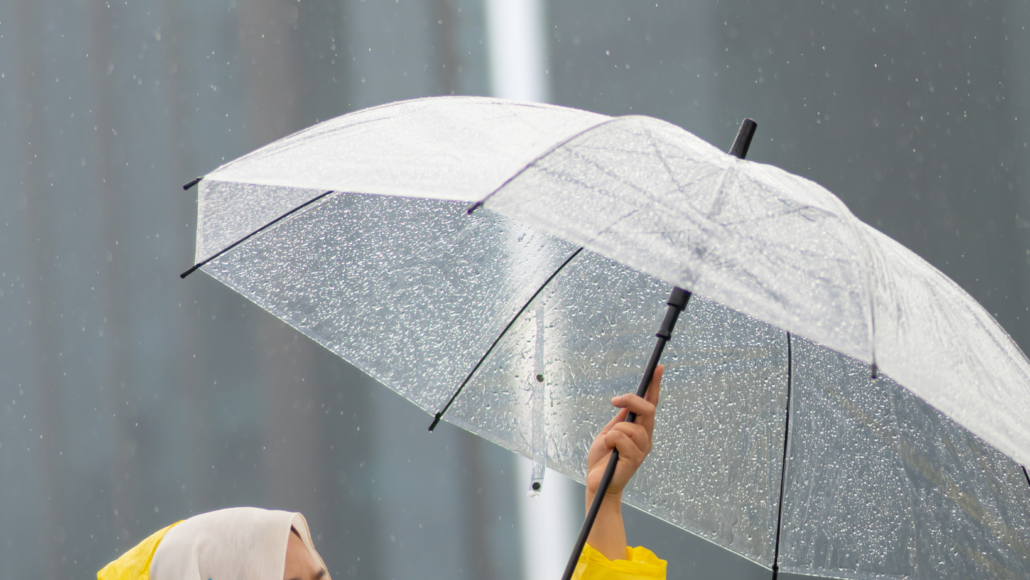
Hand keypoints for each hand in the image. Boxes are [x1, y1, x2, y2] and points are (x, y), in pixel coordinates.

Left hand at [586, 365, 661, 498]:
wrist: (597, 482)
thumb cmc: (603, 458)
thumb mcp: (610, 432)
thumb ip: (621, 419)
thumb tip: (628, 402)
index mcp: (641, 430)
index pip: (651, 404)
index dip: (655, 386)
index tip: (657, 368)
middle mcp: (646, 438)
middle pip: (647, 409)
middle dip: (631, 401)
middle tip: (614, 400)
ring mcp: (642, 450)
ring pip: (630, 426)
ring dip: (614, 431)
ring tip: (609, 444)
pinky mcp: (634, 460)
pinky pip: (620, 438)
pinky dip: (610, 440)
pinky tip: (609, 450)